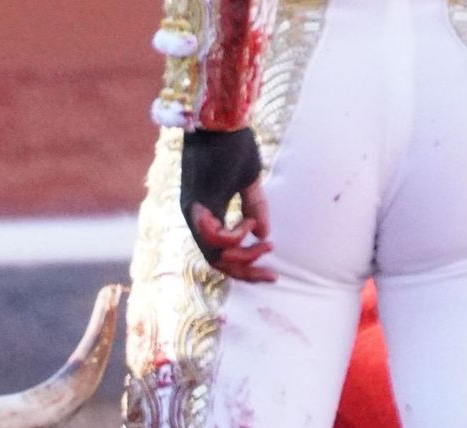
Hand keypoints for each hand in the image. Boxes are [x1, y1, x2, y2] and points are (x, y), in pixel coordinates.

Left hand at [180, 128, 277, 283]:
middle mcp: (196, 218)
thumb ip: (255, 208)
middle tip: (272, 273)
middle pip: (216, 262)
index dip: (246, 268)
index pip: (222, 254)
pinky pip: (212, 235)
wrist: (222, 116)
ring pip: (212, 254)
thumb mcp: (249, 181)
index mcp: (208, 215)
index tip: (272, 271)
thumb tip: (264, 235)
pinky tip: (250, 222)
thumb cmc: (233, 144)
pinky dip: (234, 236)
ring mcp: (193, 212)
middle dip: (245, 272)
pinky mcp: (196, 202)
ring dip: (242, 255)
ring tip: (265, 246)